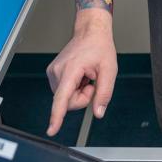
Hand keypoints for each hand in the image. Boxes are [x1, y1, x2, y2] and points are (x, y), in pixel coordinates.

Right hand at [45, 9, 117, 136]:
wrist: (90, 32)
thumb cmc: (99, 47)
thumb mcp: (109, 70)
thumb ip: (104, 93)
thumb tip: (98, 112)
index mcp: (71, 69)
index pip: (62, 98)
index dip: (57, 116)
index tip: (51, 129)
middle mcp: (57, 71)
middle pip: (68, 102)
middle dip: (83, 98)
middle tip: (92, 82)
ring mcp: (53, 72)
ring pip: (66, 98)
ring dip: (78, 92)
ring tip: (86, 76)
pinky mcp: (53, 73)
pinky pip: (64, 91)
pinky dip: (74, 88)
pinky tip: (80, 76)